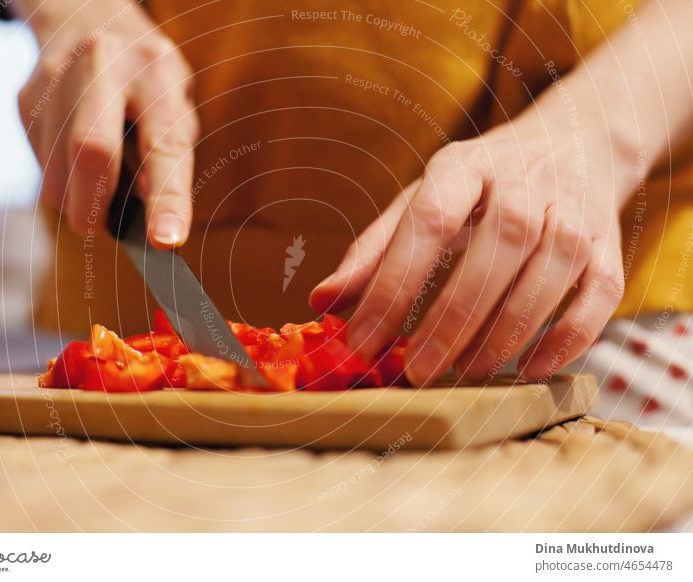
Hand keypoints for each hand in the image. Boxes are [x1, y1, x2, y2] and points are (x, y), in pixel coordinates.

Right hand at [17, 0, 197, 246]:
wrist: (87, 17)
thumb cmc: (146, 79)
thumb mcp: (174, 104)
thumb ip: (168, 155)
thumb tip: (153, 217)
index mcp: (156, 73)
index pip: (164, 145)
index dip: (166, 198)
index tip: (166, 240)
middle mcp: (105, 67)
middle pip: (91, 149)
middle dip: (94, 204)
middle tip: (98, 226)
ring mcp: (57, 78)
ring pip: (55, 170)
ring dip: (74, 195)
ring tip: (94, 178)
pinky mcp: (26, 97)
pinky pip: (39, 163)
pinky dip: (60, 176)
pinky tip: (72, 153)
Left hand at [311, 105, 637, 383]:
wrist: (574, 142)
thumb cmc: (479, 184)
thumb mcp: (421, 199)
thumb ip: (373, 250)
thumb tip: (321, 301)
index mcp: (464, 166)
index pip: (428, 221)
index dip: (394, 284)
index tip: (363, 341)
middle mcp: (524, 181)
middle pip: (497, 246)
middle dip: (454, 317)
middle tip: (419, 370)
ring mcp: (574, 209)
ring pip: (552, 268)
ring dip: (508, 329)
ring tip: (467, 370)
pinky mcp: (609, 242)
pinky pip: (601, 292)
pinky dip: (570, 335)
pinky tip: (531, 369)